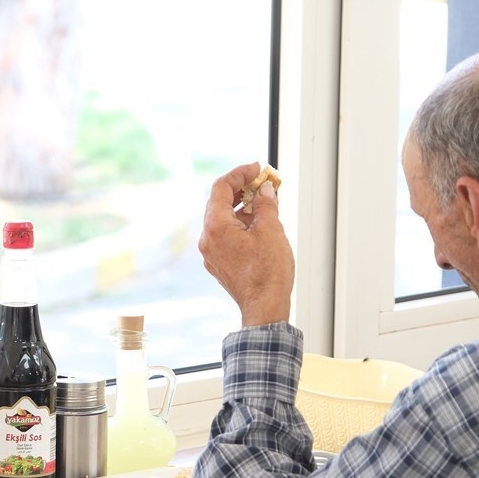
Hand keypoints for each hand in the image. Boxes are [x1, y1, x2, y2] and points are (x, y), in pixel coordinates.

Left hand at [198, 162, 293, 326]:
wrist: (264, 307)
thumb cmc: (268, 273)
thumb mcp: (271, 229)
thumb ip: (265, 204)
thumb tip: (264, 190)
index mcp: (216, 227)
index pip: (221, 187)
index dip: (239, 174)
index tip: (256, 169)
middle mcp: (207, 239)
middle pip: (219, 203)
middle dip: (241, 190)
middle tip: (261, 184)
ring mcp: (211, 254)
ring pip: (222, 220)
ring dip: (241, 208)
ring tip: (264, 205)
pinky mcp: (219, 264)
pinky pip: (225, 236)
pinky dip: (239, 225)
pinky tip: (258, 226)